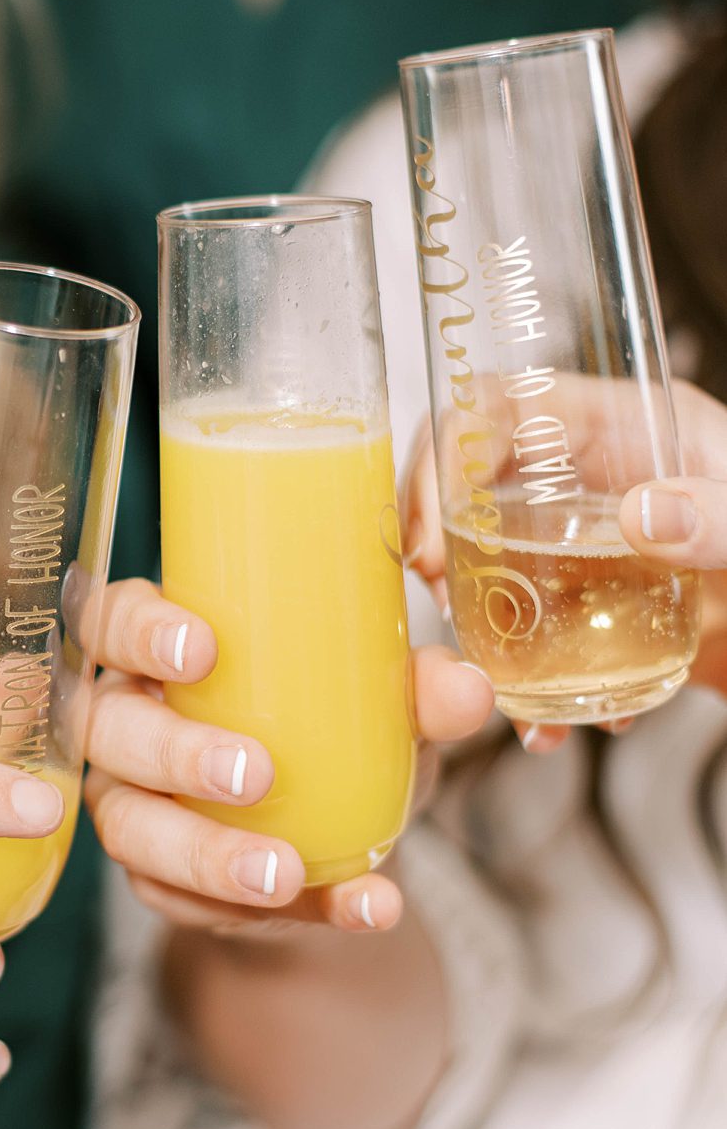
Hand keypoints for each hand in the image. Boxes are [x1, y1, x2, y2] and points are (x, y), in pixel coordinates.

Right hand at [81, 577, 491, 937]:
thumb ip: (415, 690)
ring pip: (129, 828)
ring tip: (284, 873)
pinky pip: (189, 905)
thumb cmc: (330, 727)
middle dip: (174, 752)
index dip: (139, 632)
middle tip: (254, 774)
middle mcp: (121, 723)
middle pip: (106, 730)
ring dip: (205, 854)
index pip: (110, 620)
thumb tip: (466, 688)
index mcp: (153, 650)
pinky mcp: (156, 881)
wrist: (333, 834)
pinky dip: (275, 915)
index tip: (203, 649)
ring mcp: (128, 803)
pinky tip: (348, 910)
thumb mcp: (376, 704)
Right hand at [403, 380, 726, 748]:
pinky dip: (533, 690)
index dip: (447, 453)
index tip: (431, 530)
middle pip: (477, 489)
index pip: (504, 405)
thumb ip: (720, 515)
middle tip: (440, 602)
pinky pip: (541, 642)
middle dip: (444, 548)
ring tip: (495, 682)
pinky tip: (555, 723)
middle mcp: (603, 482)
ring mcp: (600, 550)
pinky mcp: (608, 617)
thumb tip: (642, 513)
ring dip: (483, 631)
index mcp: (632, 426)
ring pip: (498, 573)